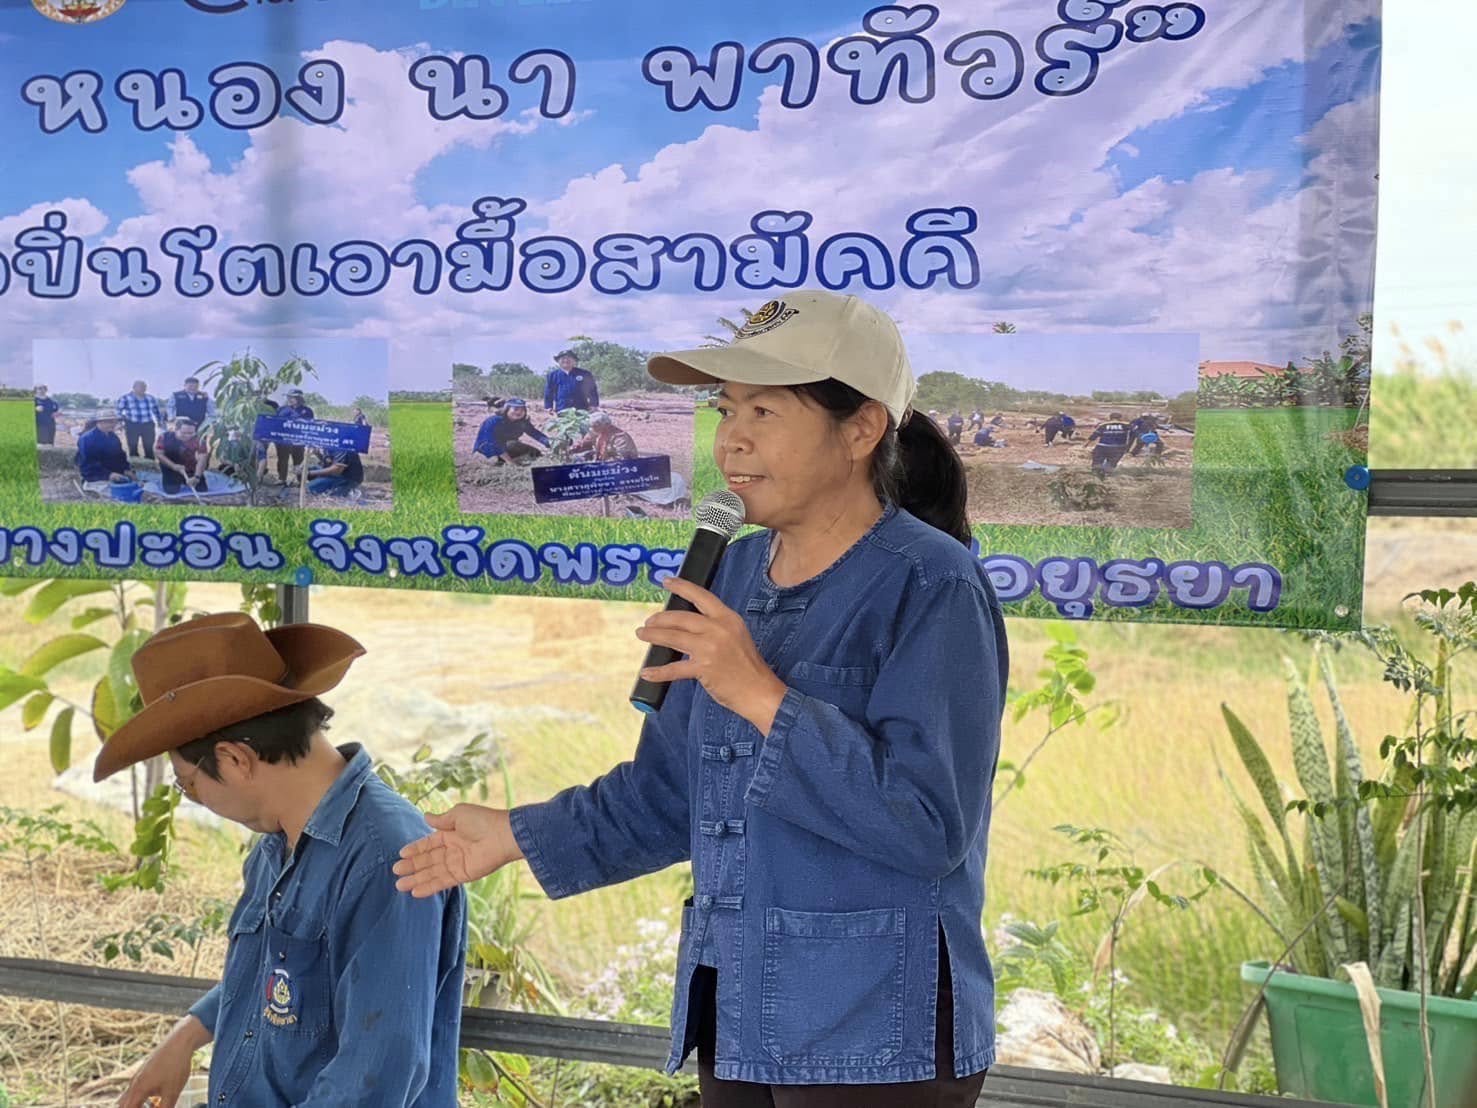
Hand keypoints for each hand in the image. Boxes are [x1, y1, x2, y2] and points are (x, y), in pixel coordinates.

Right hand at [117, 1016, 207, 1107]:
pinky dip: (141, 1097)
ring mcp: (138, 1076)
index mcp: (138, 1090)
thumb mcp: (172, 1092)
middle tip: (150, 1105)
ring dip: (137, 1104)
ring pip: (130, 1096)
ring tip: (152, 1104)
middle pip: (124, 1105)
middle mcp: (134, 1083)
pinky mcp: (144, 1071)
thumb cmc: (175, 1065)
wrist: (179, 1041)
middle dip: (133, 1107)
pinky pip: (137, 1088)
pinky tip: (154, 1100)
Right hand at [393, 804, 522, 897]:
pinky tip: (416, 892)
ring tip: (399, 885)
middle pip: (428, 860)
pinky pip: (443, 882)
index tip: (401, 854)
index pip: (429, 843)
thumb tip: (425, 816)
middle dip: (412, 866)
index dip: (415, 849)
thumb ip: (441, 820)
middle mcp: (453, 849)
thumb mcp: (458, 814)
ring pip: (432, 873)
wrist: (504, 835)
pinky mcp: (463, 875)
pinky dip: (429, 887)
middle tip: (395, 872)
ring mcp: (457, 863)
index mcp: (451, 833)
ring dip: (417, 879)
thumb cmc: (482, 820)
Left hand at [635, 576, 786, 732]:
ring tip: (642, 634)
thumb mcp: (736, 636)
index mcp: (728, 618)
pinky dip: (659, 672)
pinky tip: (647, 673)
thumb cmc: (747, 665)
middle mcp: (718, 629)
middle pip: (681, 617)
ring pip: (674, 637)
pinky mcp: (704, 668)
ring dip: (654, 636)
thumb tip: (687, 623)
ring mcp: (710, 648)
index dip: (682, 587)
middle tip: (648, 621)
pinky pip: (675, 669)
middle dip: (660, 618)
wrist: (759, 690)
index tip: (666, 581)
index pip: (701, 596)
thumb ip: (715, 627)